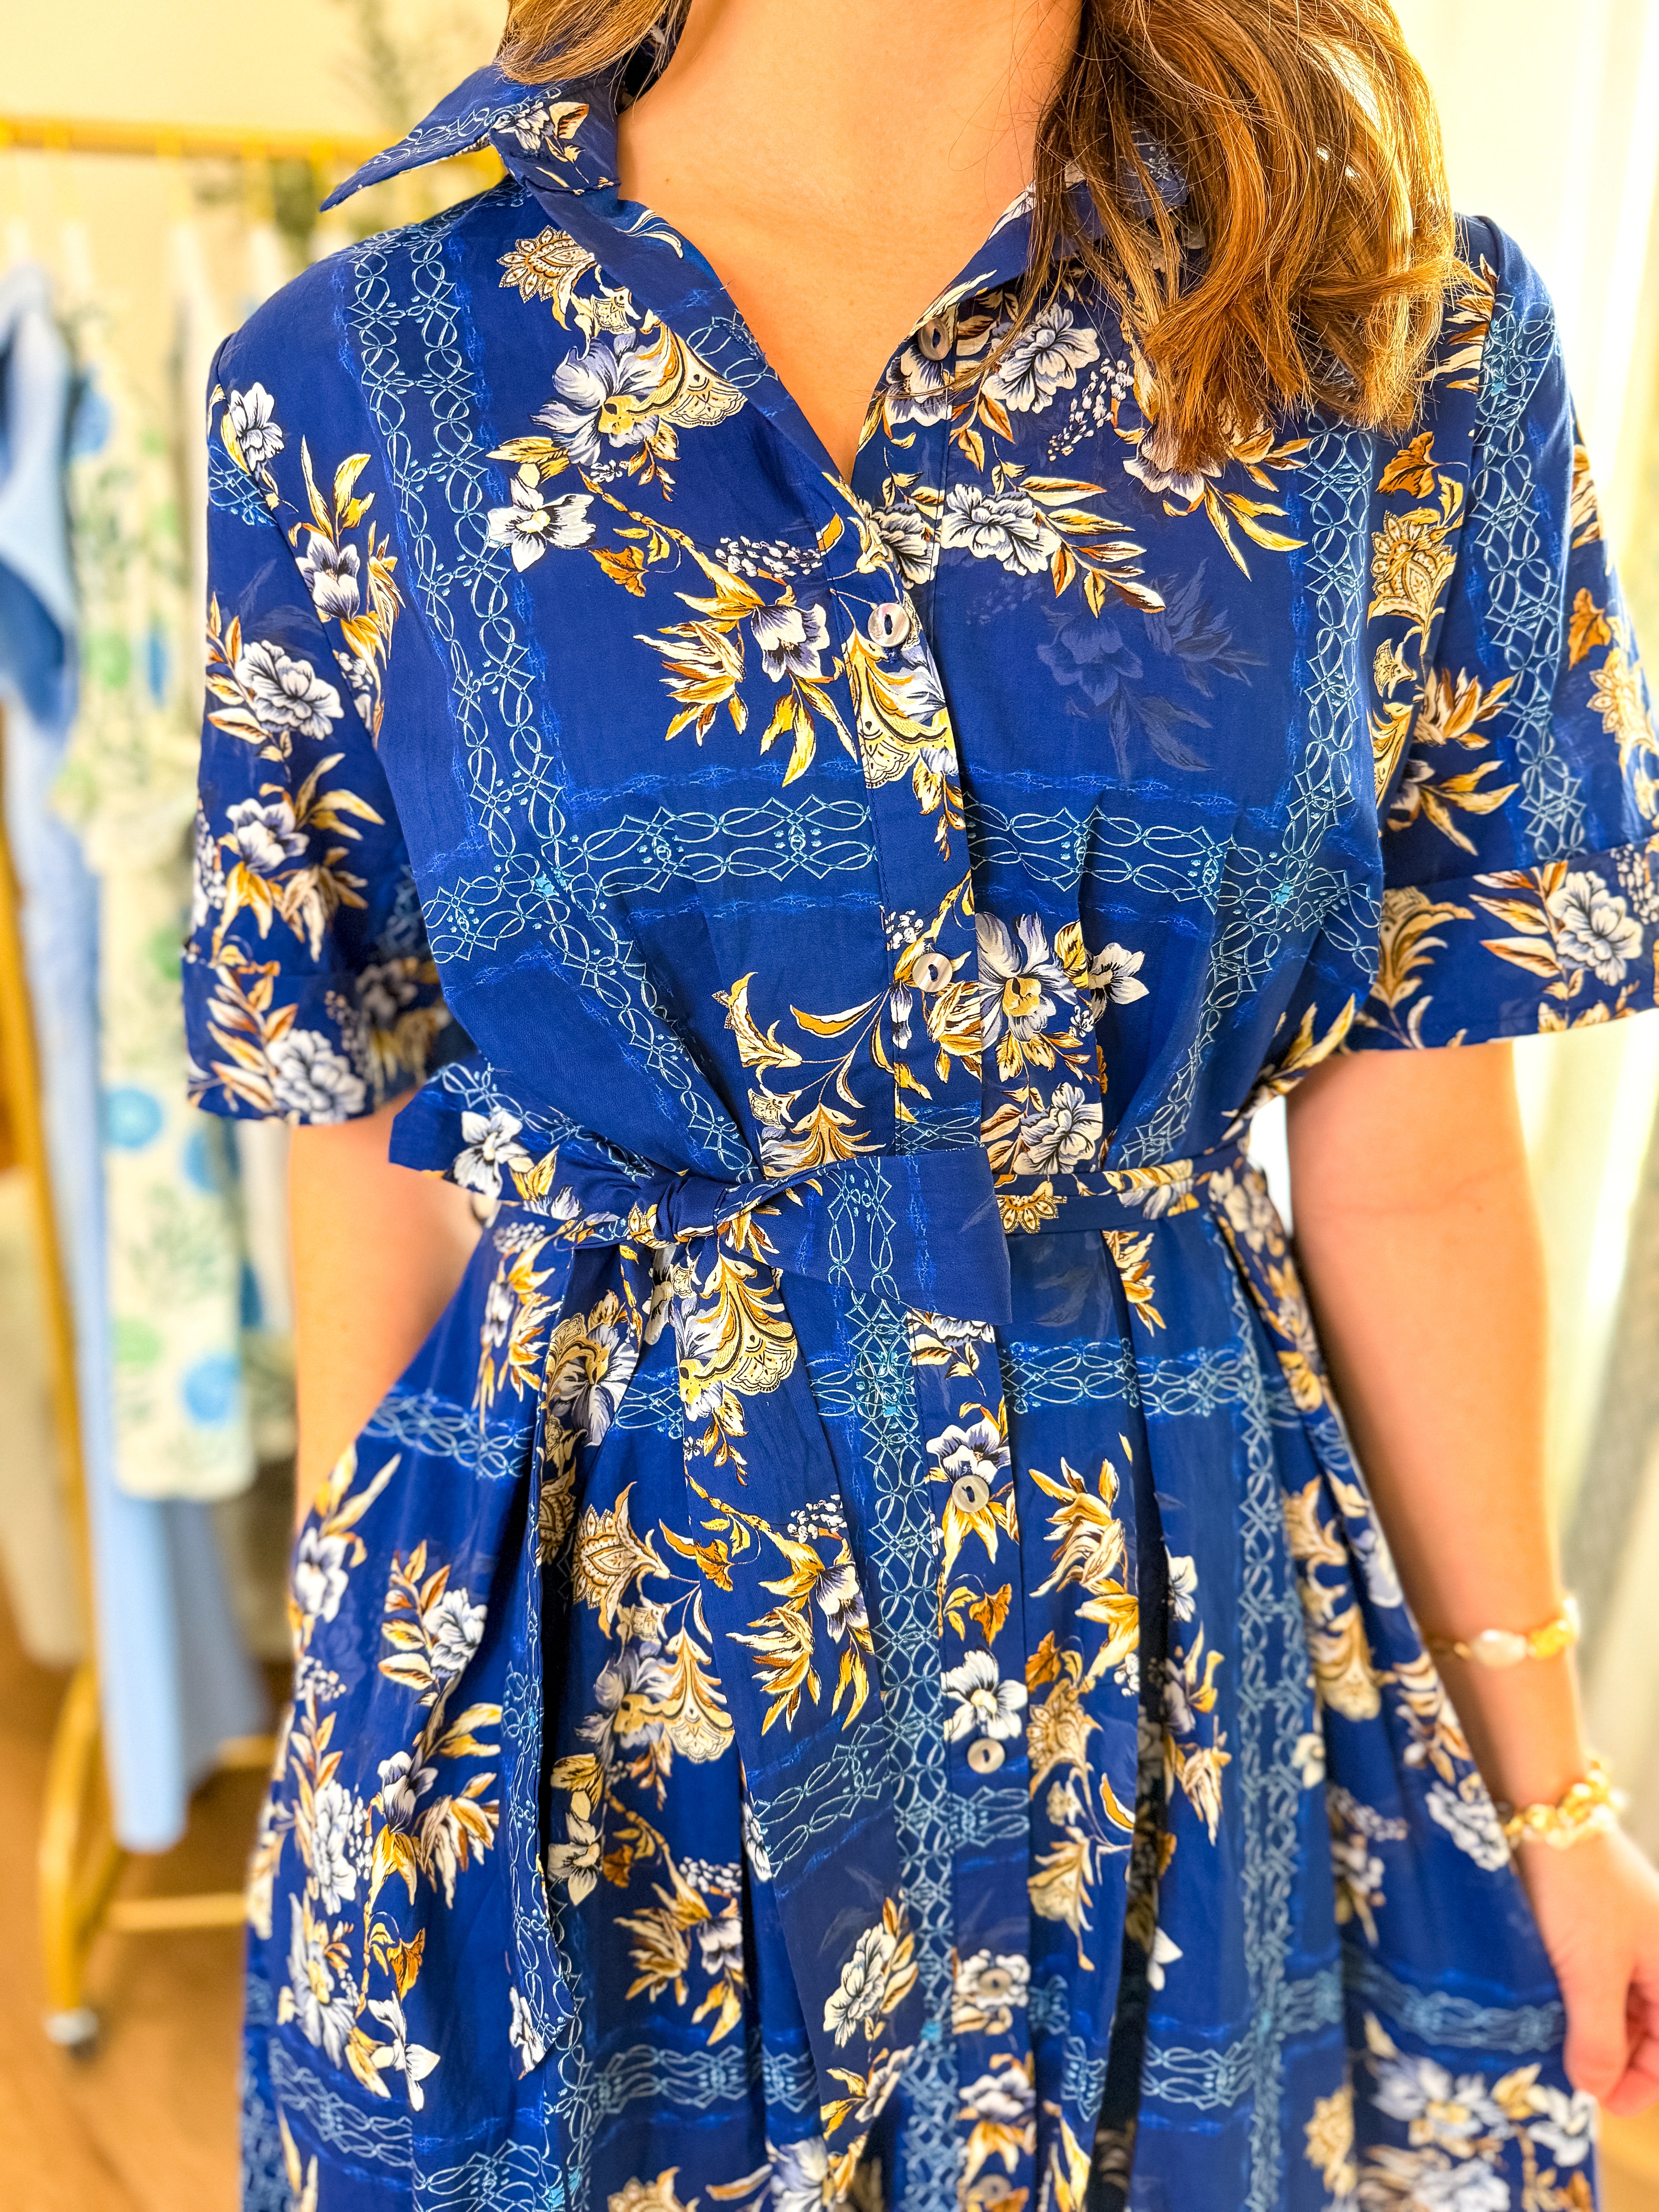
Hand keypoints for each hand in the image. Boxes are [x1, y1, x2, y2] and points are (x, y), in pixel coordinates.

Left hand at [1516, 1826, 1658, 2115]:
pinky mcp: (1594, 1915)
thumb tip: (1597, 2089)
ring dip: (1590, 2026)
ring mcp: (1626, 1931)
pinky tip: (1546, 2002)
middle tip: (1565, 2072)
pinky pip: (1594, 1971)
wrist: (1542, 1806)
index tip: (1598, 2103)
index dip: (1640, 2084)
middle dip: (1612, 2056)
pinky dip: (1575, 1994)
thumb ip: (1597, 2038)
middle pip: (1647, 2026)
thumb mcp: (1588, 1974)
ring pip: (1617, 2000)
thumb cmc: (1575, 1889)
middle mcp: (1658, 1950)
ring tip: (1551, 2040)